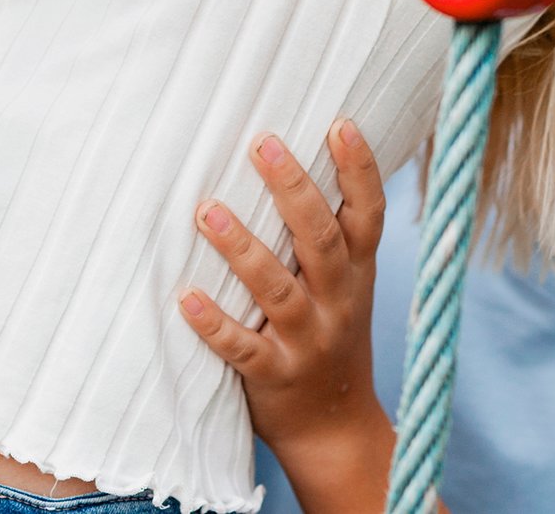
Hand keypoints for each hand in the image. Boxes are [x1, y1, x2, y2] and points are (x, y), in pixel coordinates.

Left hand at [180, 121, 393, 478]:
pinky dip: (214, 324)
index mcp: (358, 272)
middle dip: (292, 188)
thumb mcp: (349, 284)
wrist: (337, 430)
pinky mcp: (274, 377)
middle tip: (261, 142)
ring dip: (242, 249)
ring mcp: (308, 341)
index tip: (340, 123)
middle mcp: (338, 301)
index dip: (359, 168)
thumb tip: (292, 155)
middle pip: (320, 239)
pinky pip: (243, 349)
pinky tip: (185, 297)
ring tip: (207, 210)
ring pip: (277, 289)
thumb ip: (329, 234)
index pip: (369, 213)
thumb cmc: (333, 333)